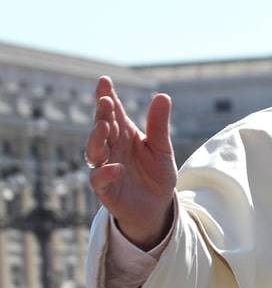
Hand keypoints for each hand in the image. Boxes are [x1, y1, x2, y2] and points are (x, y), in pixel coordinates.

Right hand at [86, 76, 176, 248]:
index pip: (114, 113)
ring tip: (105, 125)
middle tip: (106, 101)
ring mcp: (106, 167)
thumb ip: (159, 125)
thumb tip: (162, 95)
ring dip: (96, 137)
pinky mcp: (105, 188)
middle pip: (102, 128)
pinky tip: (117, 167)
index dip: (107, 97)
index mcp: (125, 135)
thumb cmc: (157, 174)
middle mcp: (112, 148)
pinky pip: (99, 179)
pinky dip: (106, 172)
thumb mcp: (162, 148)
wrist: (157, 206)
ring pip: (93, 150)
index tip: (104, 81)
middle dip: (102, 114)